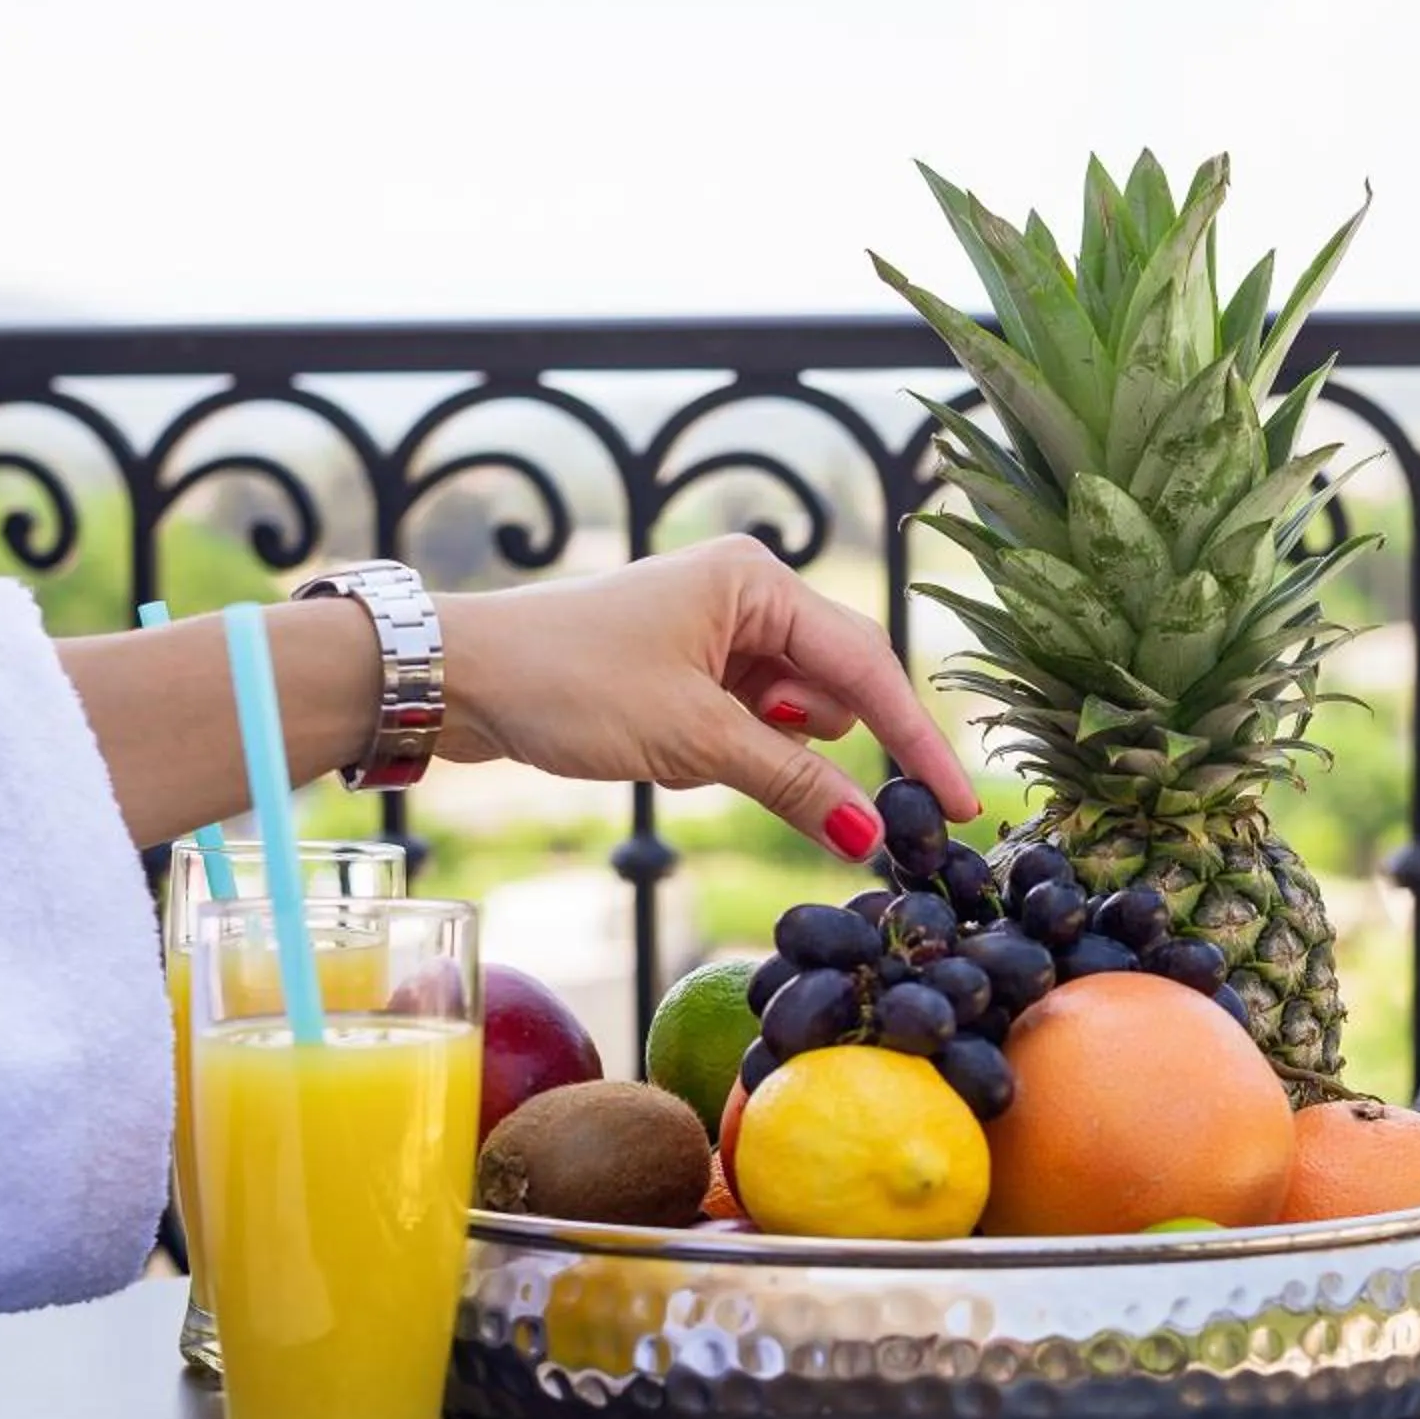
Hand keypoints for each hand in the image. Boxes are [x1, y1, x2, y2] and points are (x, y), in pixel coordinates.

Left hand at [437, 535, 981, 858]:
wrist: (460, 679)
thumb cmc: (568, 684)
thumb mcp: (693, 741)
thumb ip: (791, 784)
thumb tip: (870, 837)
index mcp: (758, 581)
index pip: (868, 668)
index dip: (917, 742)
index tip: (959, 805)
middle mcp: (748, 593)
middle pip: (840, 684)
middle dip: (850, 751)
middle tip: (887, 826)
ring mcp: (717, 629)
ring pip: (795, 708)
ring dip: (779, 752)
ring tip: (709, 759)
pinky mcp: (689, 667)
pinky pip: (749, 719)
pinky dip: (741, 751)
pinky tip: (689, 756)